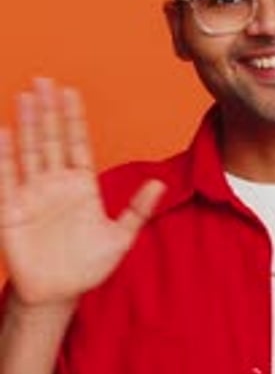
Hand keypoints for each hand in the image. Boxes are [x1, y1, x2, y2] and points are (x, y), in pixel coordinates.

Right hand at [0, 78, 165, 305]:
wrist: (58, 293)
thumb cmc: (88, 267)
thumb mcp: (120, 238)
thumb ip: (138, 210)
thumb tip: (160, 183)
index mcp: (82, 187)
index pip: (76, 144)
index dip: (73, 119)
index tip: (70, 92)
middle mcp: (56, 184)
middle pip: (51, 140)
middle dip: (48, 111)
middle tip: (44, 81)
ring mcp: (33, 195)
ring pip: (29, 151)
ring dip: (28, 124)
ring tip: (26, 96)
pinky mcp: (11, 210)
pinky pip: (6, 178)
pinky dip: (4, 156)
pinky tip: (4, 131)